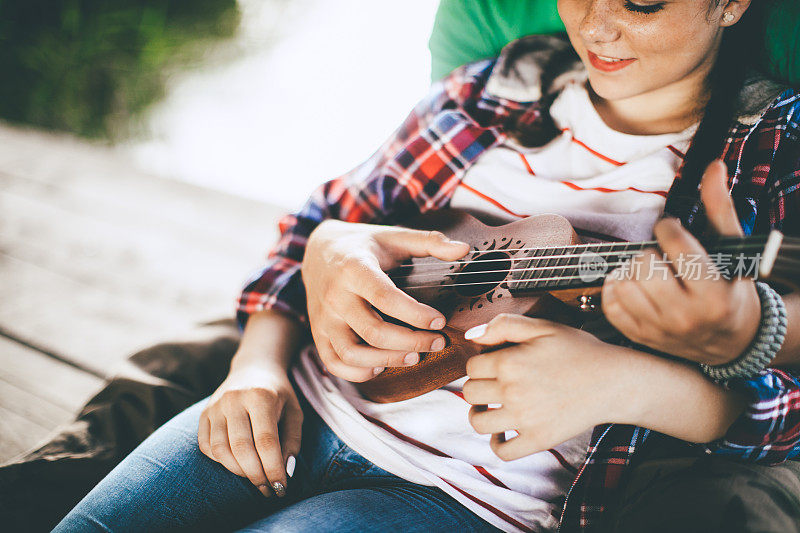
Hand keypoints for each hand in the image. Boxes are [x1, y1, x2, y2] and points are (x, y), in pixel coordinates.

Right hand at [198, 359, 301, 497]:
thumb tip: (285, 472)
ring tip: (255, 479)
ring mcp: (215, 406)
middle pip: (242, 449)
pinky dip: (221, 462)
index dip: (273, 469)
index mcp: (261, 396)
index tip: (281, 487)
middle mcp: (234, 399)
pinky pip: (207, 447)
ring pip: (221, 451)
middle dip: (256, 475)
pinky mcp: (203, 414)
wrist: (254, 367)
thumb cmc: (278, 394)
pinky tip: (238, 464)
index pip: (266, 441)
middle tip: (268, 489)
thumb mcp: (294, 411)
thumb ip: (293, 441)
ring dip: (239, 472)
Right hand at [302, 219, 468, 380]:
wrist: (317, 250)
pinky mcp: (318, 334)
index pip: (385, 297)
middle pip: (373, 331)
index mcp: (354, 268)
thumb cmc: (363, 245)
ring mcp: (323, 318)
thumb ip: (430, 241)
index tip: (440, 321)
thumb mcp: (394, 235)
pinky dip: (359, 372)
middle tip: (438, 342)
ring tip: (415, 356)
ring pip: (353, 353)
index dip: (415, 314)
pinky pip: (335, 364)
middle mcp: (335, 295)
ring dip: (388, 360)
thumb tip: (464, 249)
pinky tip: (382, 365)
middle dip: (411, 342)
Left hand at [463, 314, 631, 460]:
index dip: (480, 363)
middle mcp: (512, 391)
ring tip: (491, 407)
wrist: (614, 381)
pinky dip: (497, 443)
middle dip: (478, 386)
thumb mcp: (543, 327)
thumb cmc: (580, 351)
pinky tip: (504, 431)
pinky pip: (503, 451)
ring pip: (478, 422)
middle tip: (492, 384)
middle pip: (470, 393)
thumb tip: (472, 335)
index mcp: (510, 362)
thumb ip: (504, 325)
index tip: (494, 364)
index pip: (471, 366)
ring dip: (479, 414)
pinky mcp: (538, 439)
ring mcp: (524, 419)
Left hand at [601, 160, 759, 364]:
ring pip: (623, 284)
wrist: (732, 341)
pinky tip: (632, 285)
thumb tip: (713, 166)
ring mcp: (660, 330)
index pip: (674, 244)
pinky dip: (614, 289)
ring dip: (630, 270)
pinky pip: (609, 305)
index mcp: (713, 293)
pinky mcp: (640, 337)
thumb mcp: (733, 250)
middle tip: (662, 256)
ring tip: (648, 271)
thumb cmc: (731, 288)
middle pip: (644, 264)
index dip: (667, 228)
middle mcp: (686, 316)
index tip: (670, 230)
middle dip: (650, 252)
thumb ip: (720, 207)